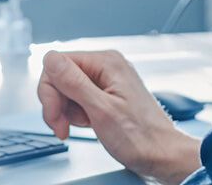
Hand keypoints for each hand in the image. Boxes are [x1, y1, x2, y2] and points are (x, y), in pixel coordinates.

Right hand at [37, 50, 201, 184]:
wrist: (161, 154)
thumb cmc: (140, 137)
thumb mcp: (101, 110)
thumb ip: (74, 82)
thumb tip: (50, 58)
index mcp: (106, 62)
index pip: (57, 63)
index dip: (50, 90)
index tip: (55, 115)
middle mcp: (107, 66)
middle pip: (61, 77)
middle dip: (57, 104)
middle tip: (63, 127)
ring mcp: (108, 80)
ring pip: (68, 90)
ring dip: (68, 112)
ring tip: (85, 125)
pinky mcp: (107, 94)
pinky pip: (80, 99)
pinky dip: (78, 114)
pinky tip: (90, 124)